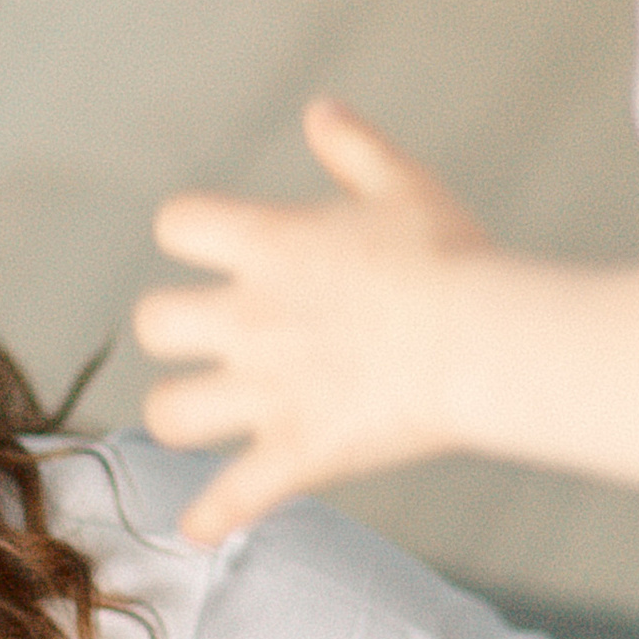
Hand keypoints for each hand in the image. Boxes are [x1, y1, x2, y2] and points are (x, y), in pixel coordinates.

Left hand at [134, 100, 494, 541]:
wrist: (483, 339)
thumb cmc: (451, 257)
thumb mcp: (402, 184)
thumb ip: (353, 147)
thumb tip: (320, 110)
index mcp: (268, 246)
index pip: (178, 224)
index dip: (192, 233)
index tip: (219, 245)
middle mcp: (249, 318)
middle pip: (154, 322)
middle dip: (176, 329)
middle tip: (217, 337)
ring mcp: (266, 392)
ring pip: (169, 413)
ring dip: (182, 413)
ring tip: (207, 416)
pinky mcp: (295, 454)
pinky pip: (229, 499)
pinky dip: (209, 518)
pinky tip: (199, 528)